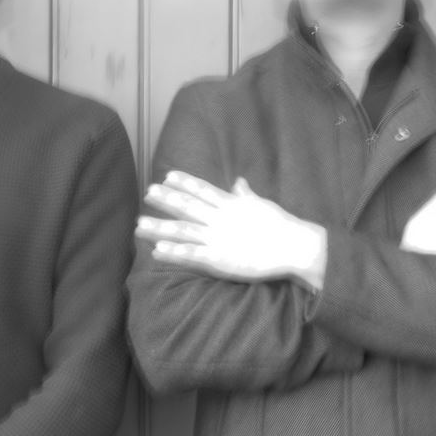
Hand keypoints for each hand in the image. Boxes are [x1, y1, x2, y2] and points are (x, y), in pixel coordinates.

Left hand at [136, 171, 326, 289]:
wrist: (295, 246)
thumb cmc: (282, 226)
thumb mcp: (261, 205)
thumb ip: (246, 195)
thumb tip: (239, 182)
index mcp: (231, 205)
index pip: (203, 190)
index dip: (184, 182)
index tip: (167, 176)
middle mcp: (221, 218)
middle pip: (188, 206)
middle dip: (167, 199)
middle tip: (148, 192)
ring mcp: (218, 238)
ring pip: (183, 230)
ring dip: (161, 227)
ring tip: (140, 225)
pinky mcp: (220, 259)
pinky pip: (192, 255)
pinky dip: (174, 252)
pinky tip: (157, 250)